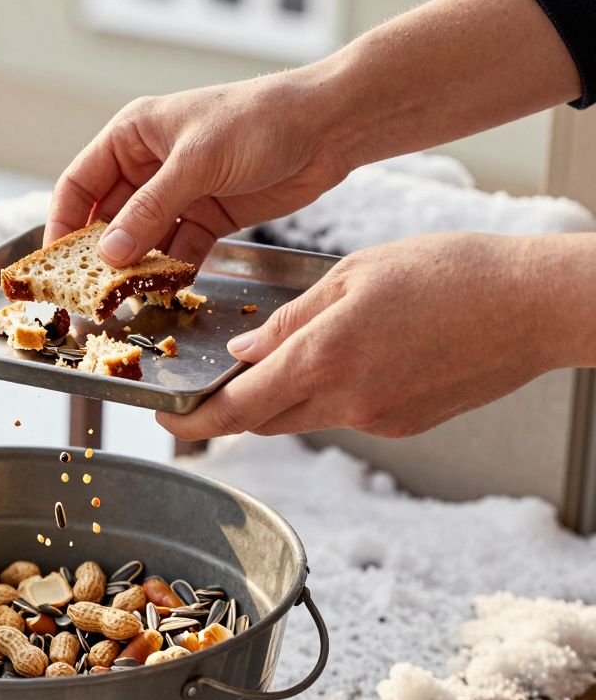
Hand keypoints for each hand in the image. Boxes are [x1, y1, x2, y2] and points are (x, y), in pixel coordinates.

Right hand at [45, 70, 351, 267]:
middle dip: (100, 254)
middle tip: (89, 291)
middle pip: (108, 217)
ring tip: (128, 299)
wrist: (327, 128)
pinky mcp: (209, 217)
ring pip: (143, 239)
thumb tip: (109, 254)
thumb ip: (149, 210)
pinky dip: (173, 270)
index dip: (64, 223)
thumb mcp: (196, 162)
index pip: (80, 183)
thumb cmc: (258, 121)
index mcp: (132, 136)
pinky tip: (168, 289)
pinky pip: (179, 250)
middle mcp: (149, 166)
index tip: (56, 262)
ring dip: (137, 268)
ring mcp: (179, 193)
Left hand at [156, 233, 580, 439]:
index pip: (236, 410)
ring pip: (303, 418)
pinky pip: (344, 415)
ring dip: (281, 396)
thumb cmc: (450, 273)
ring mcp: (378, 421)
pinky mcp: (404, 426)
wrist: (534, 306)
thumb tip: (244, 352)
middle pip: (263, 420)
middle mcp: (347, 403)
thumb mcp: (353, 276)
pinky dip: (327, 392)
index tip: (165, 418)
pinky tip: (351, 353)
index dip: (191, 420)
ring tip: (285, 352)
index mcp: (324, 360)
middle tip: (211, 382)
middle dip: (231, 406)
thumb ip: (290, 320)